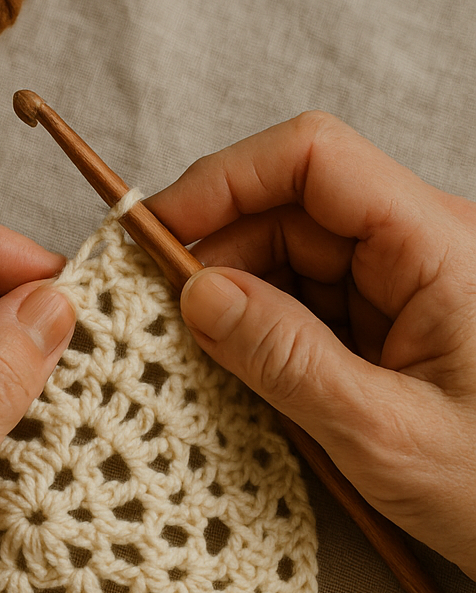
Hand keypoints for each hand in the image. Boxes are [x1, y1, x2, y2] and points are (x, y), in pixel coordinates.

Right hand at [147, 111, 475, 577]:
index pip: (314, 159)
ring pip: (296, 253)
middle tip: (157, 318)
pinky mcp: (402, 318)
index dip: (223, 181)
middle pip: (294, 206)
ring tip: (200, 360)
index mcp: (441, 247)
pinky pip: (315, 298)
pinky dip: (268, 329)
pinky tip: (244, 374)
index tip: (151, 233)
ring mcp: (415, 281)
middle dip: (220, 254)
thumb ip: (284, 359)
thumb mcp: (382, 434)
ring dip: (240, 297)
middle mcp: (429, 245)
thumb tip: (196, 295)